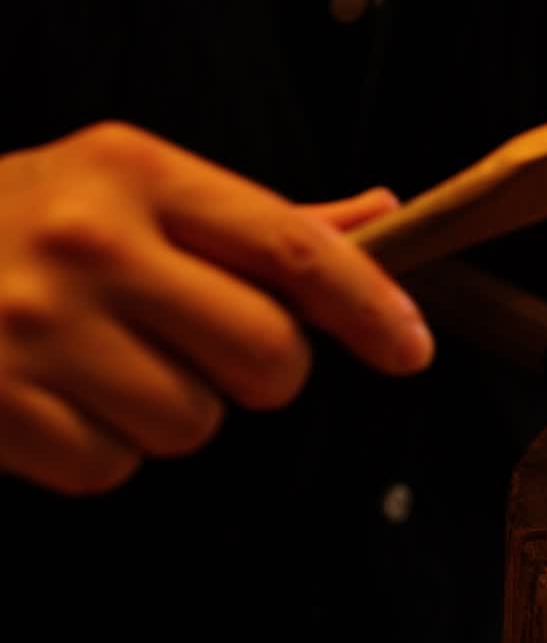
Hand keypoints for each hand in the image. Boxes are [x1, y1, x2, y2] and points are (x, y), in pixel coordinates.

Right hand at [0, 122, 433, 494]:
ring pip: (196, 425)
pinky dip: (103, 447)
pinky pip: (113, 468)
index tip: (411, 347)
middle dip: (264, 371)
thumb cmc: (23, 219)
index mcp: (138, 174)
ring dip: (175, 408)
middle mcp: (91, 246)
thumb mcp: (132, 186)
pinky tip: (62, 395)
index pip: (294, 249)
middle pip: (270, 360)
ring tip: (109, 359)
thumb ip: (260, 219)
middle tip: (208, 343)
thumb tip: (377, 216)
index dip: (371, 307)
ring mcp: (36, 329)